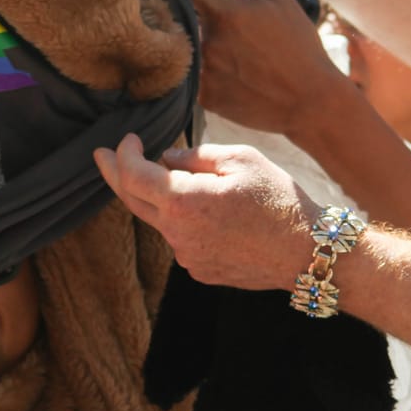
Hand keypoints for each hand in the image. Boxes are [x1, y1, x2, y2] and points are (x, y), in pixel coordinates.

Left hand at [94, 135, 314, 290]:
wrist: (308, 252)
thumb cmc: (280, 200)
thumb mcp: (241, 159)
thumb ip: (196, 156)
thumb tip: (166, 159)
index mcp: (184, 202)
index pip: (134, 176)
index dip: (124, 154)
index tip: (128, 140)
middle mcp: (178, 234)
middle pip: (133, 202)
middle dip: (116, 176)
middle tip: (102, 156)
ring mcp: (187, 256)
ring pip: (161, 221)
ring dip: (162, 199)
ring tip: (188, 181)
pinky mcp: (200, 270)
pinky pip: (181, 239)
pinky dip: (184, 221)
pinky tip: (214, 215)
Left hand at [186, 0, 347, 137]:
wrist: (310, 100)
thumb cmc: (297, 41)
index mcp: (224, 13)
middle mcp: (207, 43)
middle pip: (184, 18)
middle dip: (199, 16)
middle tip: (234, 30)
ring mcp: (203, 73)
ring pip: (188, 47)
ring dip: (203, 44)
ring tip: (240, 54)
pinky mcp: (203, 97)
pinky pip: (194, 74)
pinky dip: (208, 69)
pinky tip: (236, 74)